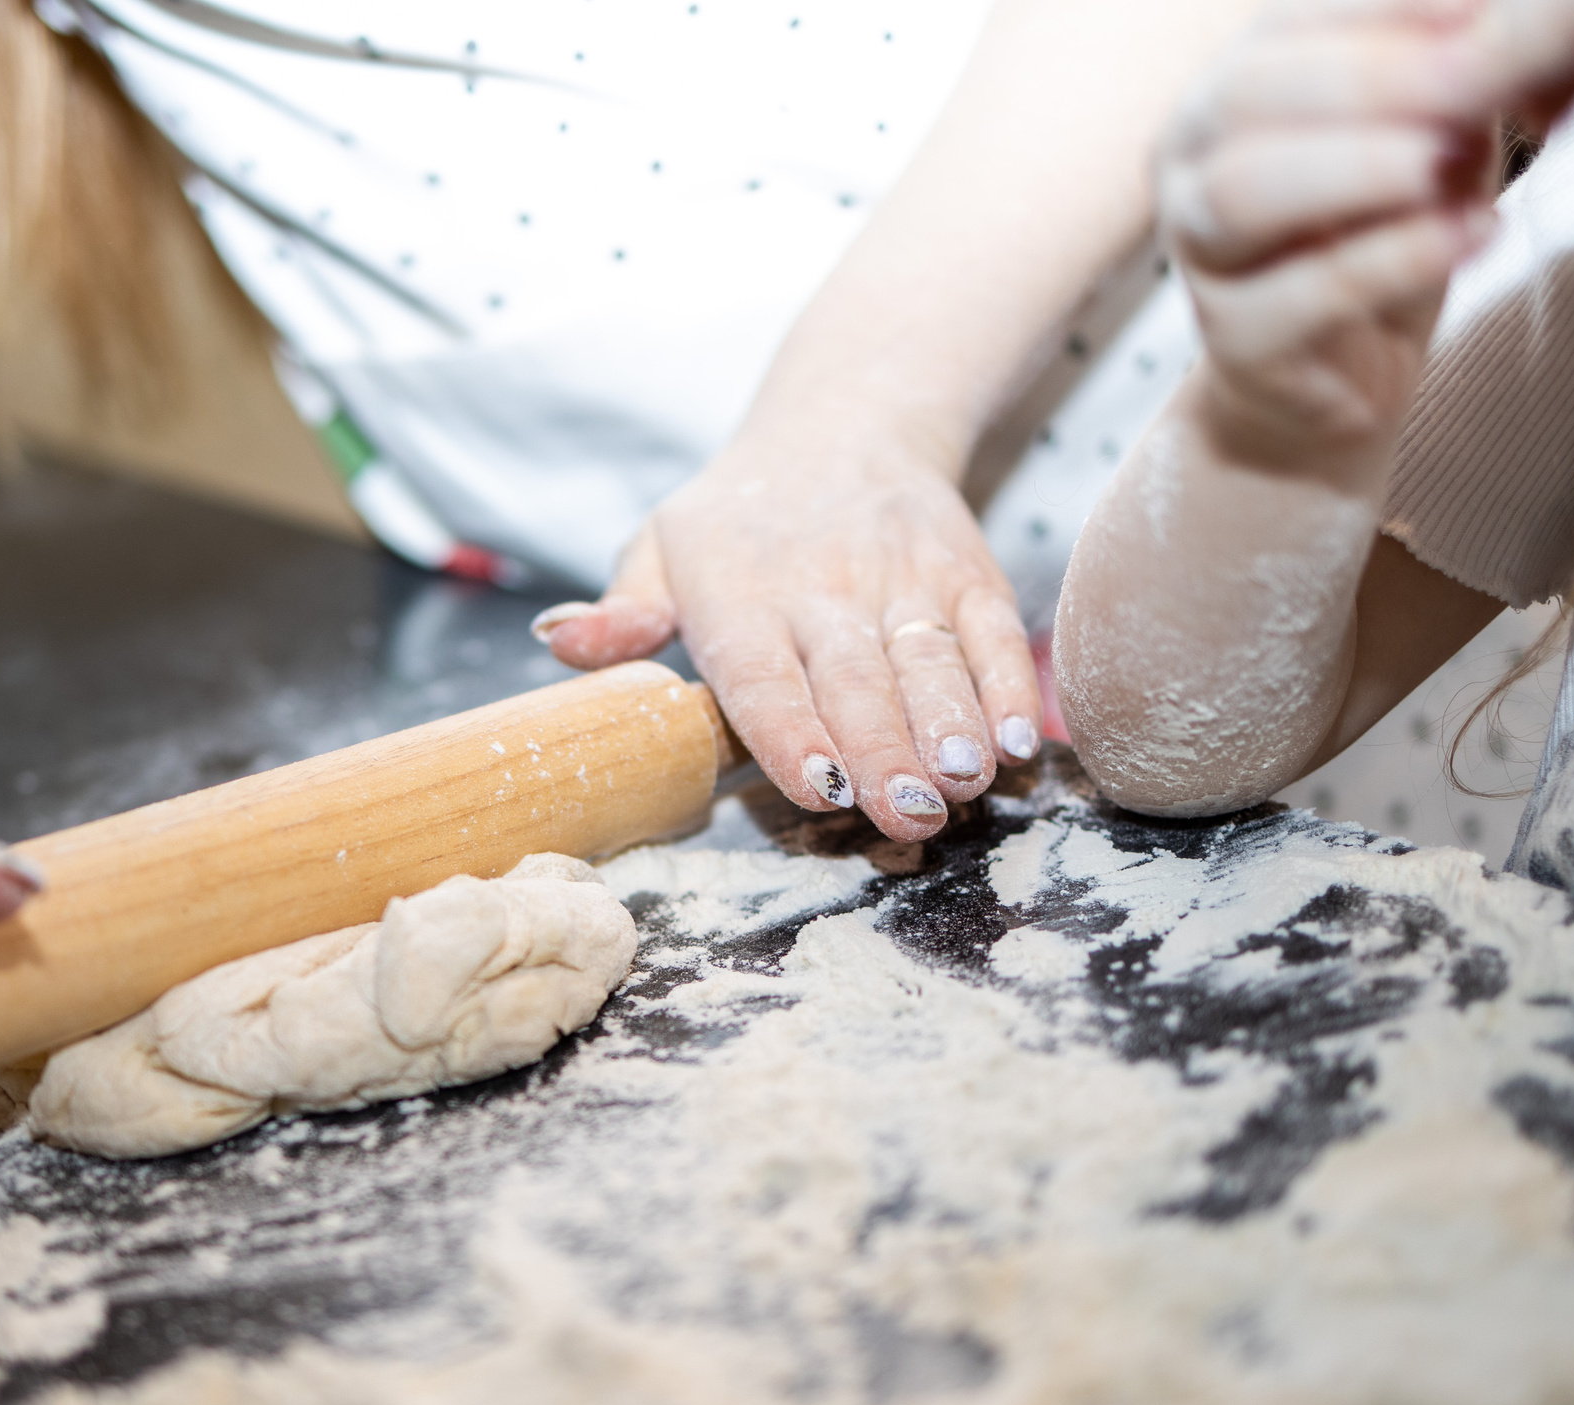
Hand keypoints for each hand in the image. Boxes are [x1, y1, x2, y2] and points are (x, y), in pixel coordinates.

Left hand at [533, 427, 1042, 841]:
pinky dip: (1008, 689)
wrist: (844, 422)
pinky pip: (991, 634)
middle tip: (903, 813)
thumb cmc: (737, 518)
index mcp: (740, 593)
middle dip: (882, 751)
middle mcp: (825, 586)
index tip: (816, 787)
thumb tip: (558, 640)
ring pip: (929, 661)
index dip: (792, 732)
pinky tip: (1016, 744)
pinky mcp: (965, 572)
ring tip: (962, 785)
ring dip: (950, 728)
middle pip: (855, 680)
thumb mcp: (659, 547)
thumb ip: (622, 612)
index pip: (764, 675)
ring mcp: (902, 579)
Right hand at [1160, 0, 1500, 469]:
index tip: (1477, 5)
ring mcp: (1198, 257)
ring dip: (1359, 167)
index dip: (1377, 8)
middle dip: (1366, 79)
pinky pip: (1305, 293)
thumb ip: (1446, 76)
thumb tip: (1501, 17)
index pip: (1282, 24)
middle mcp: (1189, 167)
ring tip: (1455, 162)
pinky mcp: (1234, 342)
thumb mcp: (1426, 131)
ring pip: (1244, 194)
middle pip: (1245, 98)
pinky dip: (1399, 257)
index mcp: (1224, 94)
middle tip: (1471, 76)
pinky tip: (1475, 236)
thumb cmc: (1380, 230)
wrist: (1345, 371)